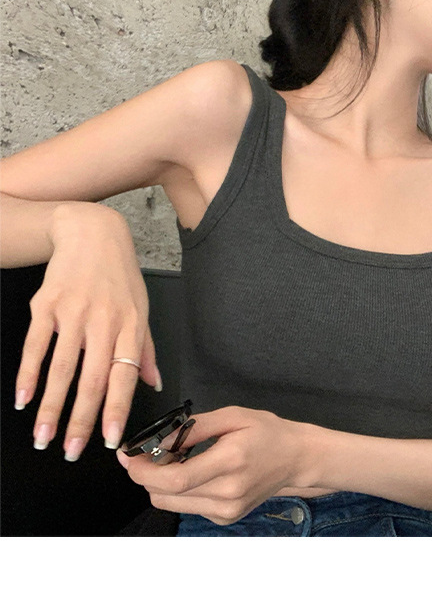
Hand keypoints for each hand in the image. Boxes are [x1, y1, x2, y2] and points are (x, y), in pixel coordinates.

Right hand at [15, 202, 160, 460]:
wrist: (91, 233)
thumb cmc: (119, 276)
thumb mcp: (141, 307)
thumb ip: (145, 348)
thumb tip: (154, 383)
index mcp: (130, 324)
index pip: (124, 375)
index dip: (117, 410)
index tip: (111, 441)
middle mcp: (103, 320)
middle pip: (91, 379)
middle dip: (81, 420)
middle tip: (71, 452)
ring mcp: (72, 312)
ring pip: (60, 369)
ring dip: (51, 408)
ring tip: (44, 438)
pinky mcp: (46, 305)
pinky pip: (34, 347)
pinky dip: (27, 376)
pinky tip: (24, 400)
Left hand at [117, 407, 303, 524]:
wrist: (296, 459)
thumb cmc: (267, 432)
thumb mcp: (232, 416)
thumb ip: (192, 428)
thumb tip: (158, 439)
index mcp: (231, 461)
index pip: (175, 479)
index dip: (143, 471)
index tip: (128, 456)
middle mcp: (227, 493)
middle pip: (165, 494)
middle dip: (146, 474)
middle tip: (148, 452)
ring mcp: (226, 511)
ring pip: (170, 503)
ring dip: (160, 482)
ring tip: (173, 459)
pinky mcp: (224, 518)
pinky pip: (187, 506)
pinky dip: (179, 489)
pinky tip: (193, 471)